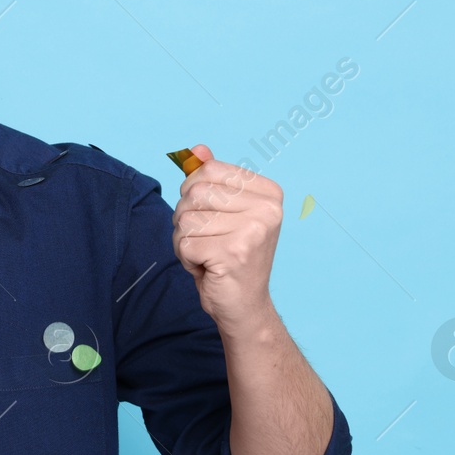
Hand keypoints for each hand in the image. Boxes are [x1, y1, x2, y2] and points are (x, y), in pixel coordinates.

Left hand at [170, 145, 282, 330]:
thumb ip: (212, 179)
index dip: (193, 193)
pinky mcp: (233, 253)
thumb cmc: (230, 255)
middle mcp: (267, 209)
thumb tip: (196, 149)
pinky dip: (186, 258)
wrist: (244, 305)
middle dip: (186, 219)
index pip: (208, 170)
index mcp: (269, 193)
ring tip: (208, 254)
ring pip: (186, 219)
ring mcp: (253, 231)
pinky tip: (208, 267)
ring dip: (185, 240)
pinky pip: (185, 243)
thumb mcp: (223, 212)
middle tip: (207, 240)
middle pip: (194, 193)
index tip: (211, 216)